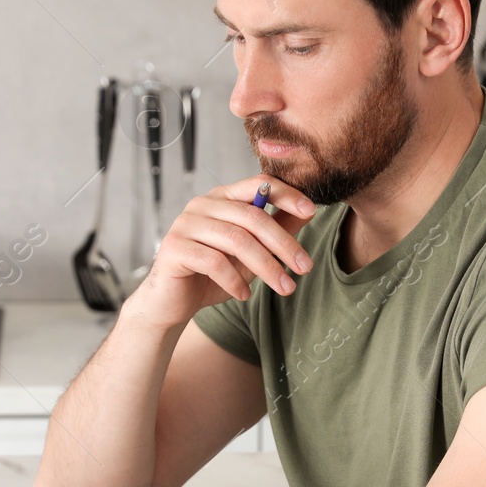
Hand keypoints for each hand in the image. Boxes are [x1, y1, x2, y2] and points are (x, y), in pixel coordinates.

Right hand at [131, 174, 316, 329]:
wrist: (174, 302)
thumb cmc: (214, 275)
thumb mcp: (253, 252)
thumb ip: (275, 229)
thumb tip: (307, 211)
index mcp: (222, 198)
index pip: (258, 184)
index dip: (286, 195)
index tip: (312, 210)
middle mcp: (202, 204)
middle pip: (252, 216)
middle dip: (283, 243)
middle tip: (305, 267)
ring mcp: (185, 224)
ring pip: (236, 240)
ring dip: (266, 267)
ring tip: (285, 288)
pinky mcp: (174, 247)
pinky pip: (214, 262)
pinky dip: (235, 281)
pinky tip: (245, 294)